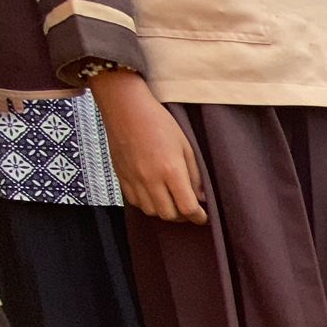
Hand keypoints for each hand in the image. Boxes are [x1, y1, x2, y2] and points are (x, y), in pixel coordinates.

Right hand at [90, 70, 207, 224]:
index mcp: (171, 170)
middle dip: (183, 216)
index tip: (204, 217)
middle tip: (190, 209)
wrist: (126, 109)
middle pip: (169, 215)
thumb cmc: (159, 122)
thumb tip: (201, 197)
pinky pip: (136, 202)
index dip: (198, 217)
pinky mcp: (122, 178)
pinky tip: (155, 195)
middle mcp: (151, 179)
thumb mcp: (186, 146)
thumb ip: (195, 175)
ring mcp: (134, 180)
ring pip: (151, 212)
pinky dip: (148, 204)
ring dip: (165, 211)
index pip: (187, 207)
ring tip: (173, 202)